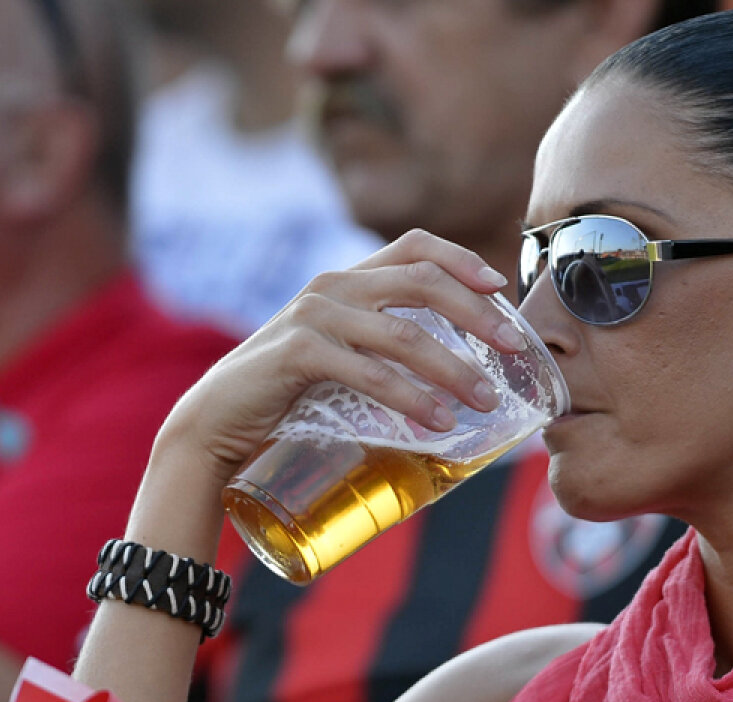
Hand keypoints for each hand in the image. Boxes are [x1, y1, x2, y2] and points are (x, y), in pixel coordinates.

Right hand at [156, 230, 519, 487]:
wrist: (218, 424)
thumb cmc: (291, 395)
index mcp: (349, 281)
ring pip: (404, 334)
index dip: (462, 259)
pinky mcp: (298, 353)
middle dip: (477, 314)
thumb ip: (386, 348)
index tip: (500, 287)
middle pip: (422, 281)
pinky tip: (439, 422)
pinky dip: (411, 398)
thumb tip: (463, 373)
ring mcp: (313, 316)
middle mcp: (333, 286)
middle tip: (514, 349)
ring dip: (454, 369)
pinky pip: (369, 372)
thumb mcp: (344, 356)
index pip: (414, 246)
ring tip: (486, 401)